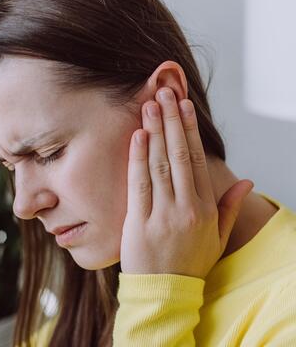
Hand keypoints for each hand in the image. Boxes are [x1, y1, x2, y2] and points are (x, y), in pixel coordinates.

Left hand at [120, 87, 253, 277]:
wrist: (165, 293)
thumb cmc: (191, 261)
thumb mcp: (218, 237)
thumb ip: (231, 207)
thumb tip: (247, 180)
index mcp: (204, 208)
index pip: (198, 160)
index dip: (191, 130)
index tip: (184, 106)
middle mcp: (185, 208)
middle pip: (178, 155)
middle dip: (171, 121)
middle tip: (164, 92)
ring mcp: (161, 214)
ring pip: (159, 164)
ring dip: (155, 132)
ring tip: (149, 105)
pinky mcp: (138, 222)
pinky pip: (138, 184)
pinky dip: (137, 158)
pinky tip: (137, 136)